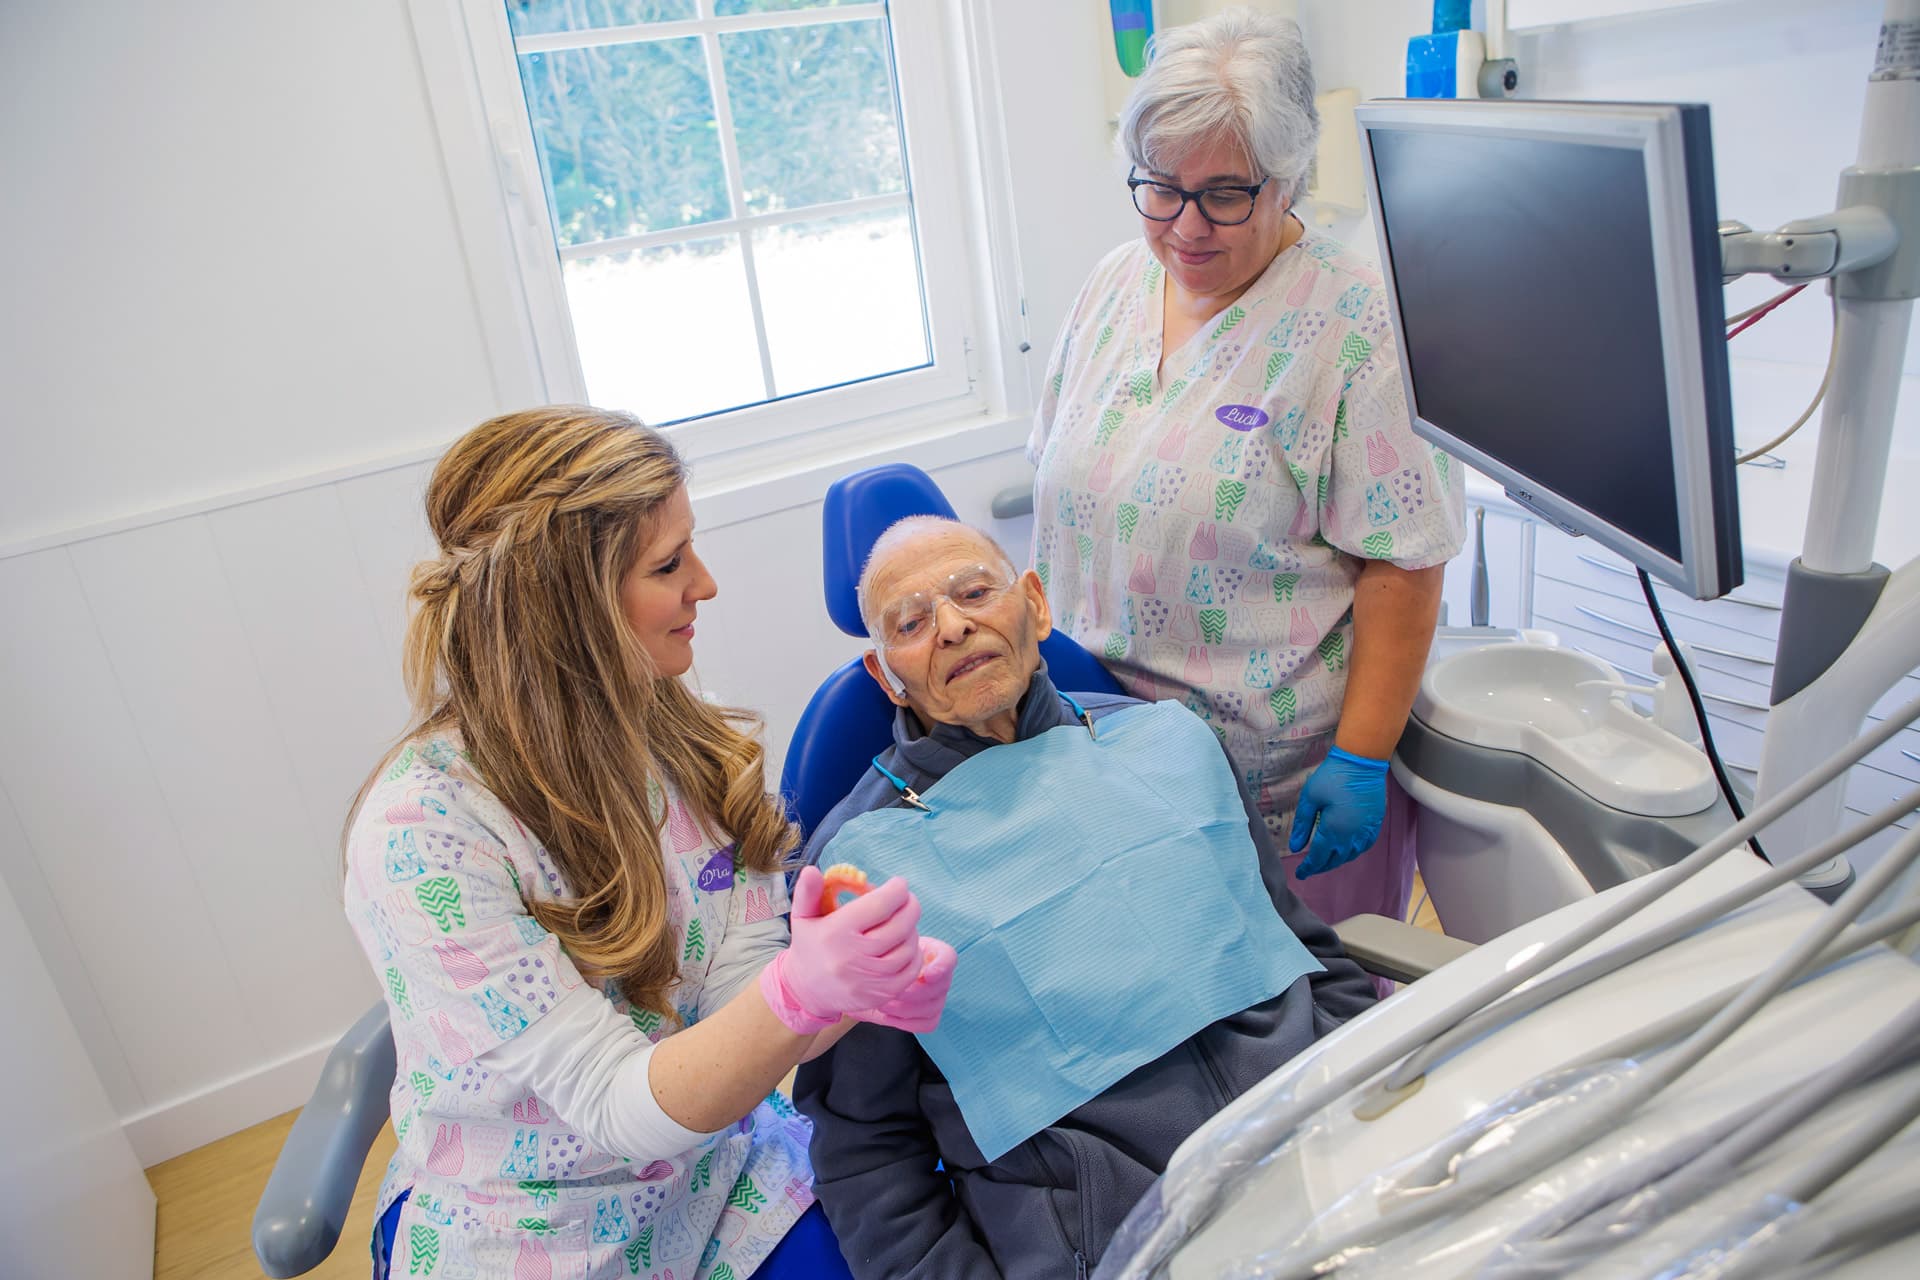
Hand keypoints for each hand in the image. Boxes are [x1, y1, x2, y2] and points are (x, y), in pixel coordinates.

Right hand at [759, 866, 924, 1033]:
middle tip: (907, 899)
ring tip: (905, 921)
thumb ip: (808, 891)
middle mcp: (853, 957)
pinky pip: (911, 971)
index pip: (880, 905)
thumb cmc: (810, 945)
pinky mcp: (879, 995)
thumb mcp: (803, 916)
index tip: (898, 884)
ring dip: (912, 929)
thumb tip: (811, 869)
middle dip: (910, 906)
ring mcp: (868, 979)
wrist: (806, 991)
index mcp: (836, 933)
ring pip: (908, 947)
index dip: (897, 890)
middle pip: (900, 925)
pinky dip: (914, 954)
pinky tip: (905, 944)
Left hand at [857, 937, 956, 1033]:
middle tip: (890, 992)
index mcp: (936, 953)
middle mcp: (941, 976)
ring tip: (883, 1004)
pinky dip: (906, 1022)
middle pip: (939, 988)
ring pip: (932, 1008)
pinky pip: (927, 1024)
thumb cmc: (884, 957)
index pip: (948, 958)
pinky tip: (888, 1016)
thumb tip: (888, 959)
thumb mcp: (886, 949)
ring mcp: (938, 997)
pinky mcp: (931, 1016)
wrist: (878, 975)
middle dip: (913, 993)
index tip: (926, 974)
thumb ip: (889, 954)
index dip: (941, 967)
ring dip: (905, 1009)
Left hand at [1288, 747, 1389, 879]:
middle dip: (1321, 866)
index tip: (1299, 874)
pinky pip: (1362, 847)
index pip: (1318, 857)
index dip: (1308, 867)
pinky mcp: (1375, 825)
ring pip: (1350, 856)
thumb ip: (1302, 825)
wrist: (1362, 763)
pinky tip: (1344, 851)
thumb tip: (1294, 848)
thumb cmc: (1332, 777)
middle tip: (1309, 869)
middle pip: (1335, 860)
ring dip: (1336, 861)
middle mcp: (1352, 836)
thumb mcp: (1310, 798)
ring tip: (1324, 861)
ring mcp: (1366, 832)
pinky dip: (1351, 853)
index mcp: (1333, 830)